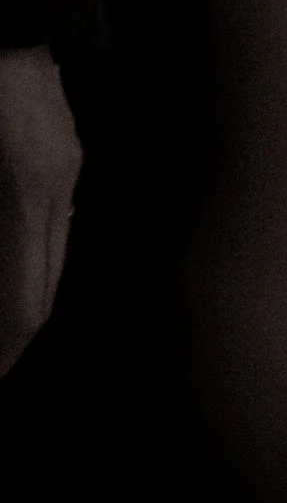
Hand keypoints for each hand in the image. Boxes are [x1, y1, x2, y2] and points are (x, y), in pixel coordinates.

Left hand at [0, 43, 78, 372]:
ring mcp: (64, 161)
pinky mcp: (60, 145)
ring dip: (17, 300)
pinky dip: (23, 259)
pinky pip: (50, 223)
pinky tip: (6, 267)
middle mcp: (53, 182)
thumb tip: (1, 300)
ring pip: (48, 259)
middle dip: (10, 341)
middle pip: (40, 294)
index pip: (21, 309)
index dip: (2, 357)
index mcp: (19, 192)